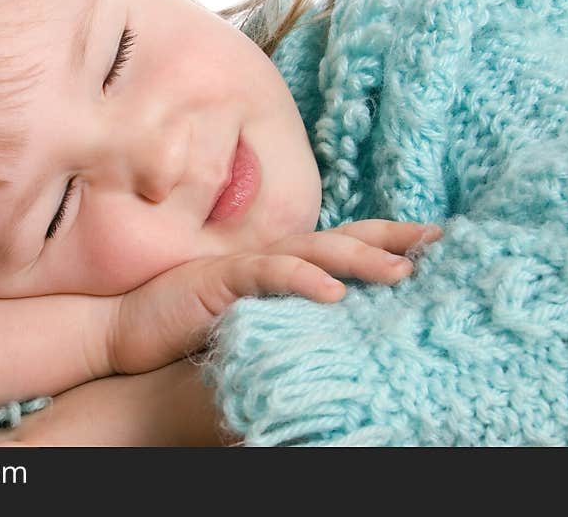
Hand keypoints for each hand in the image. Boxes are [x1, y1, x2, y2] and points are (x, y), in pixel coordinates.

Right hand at [108, 219, 443, 374]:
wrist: (129, 328)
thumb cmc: (190, 326)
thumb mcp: (254, 318)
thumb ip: (292, 312)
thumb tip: (343, 321)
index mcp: (282, 263)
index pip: (343, 245)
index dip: (386, 240)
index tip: (434, 242)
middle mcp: (270, 255)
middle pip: (339, 238)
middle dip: (390, 238)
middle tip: (438, 240)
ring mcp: (245, 264)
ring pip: (311, 251)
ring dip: (359, 259)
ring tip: (402, 272)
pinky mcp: (219, 279)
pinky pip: (267, 275)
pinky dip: (301, 280)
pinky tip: (333, 293)